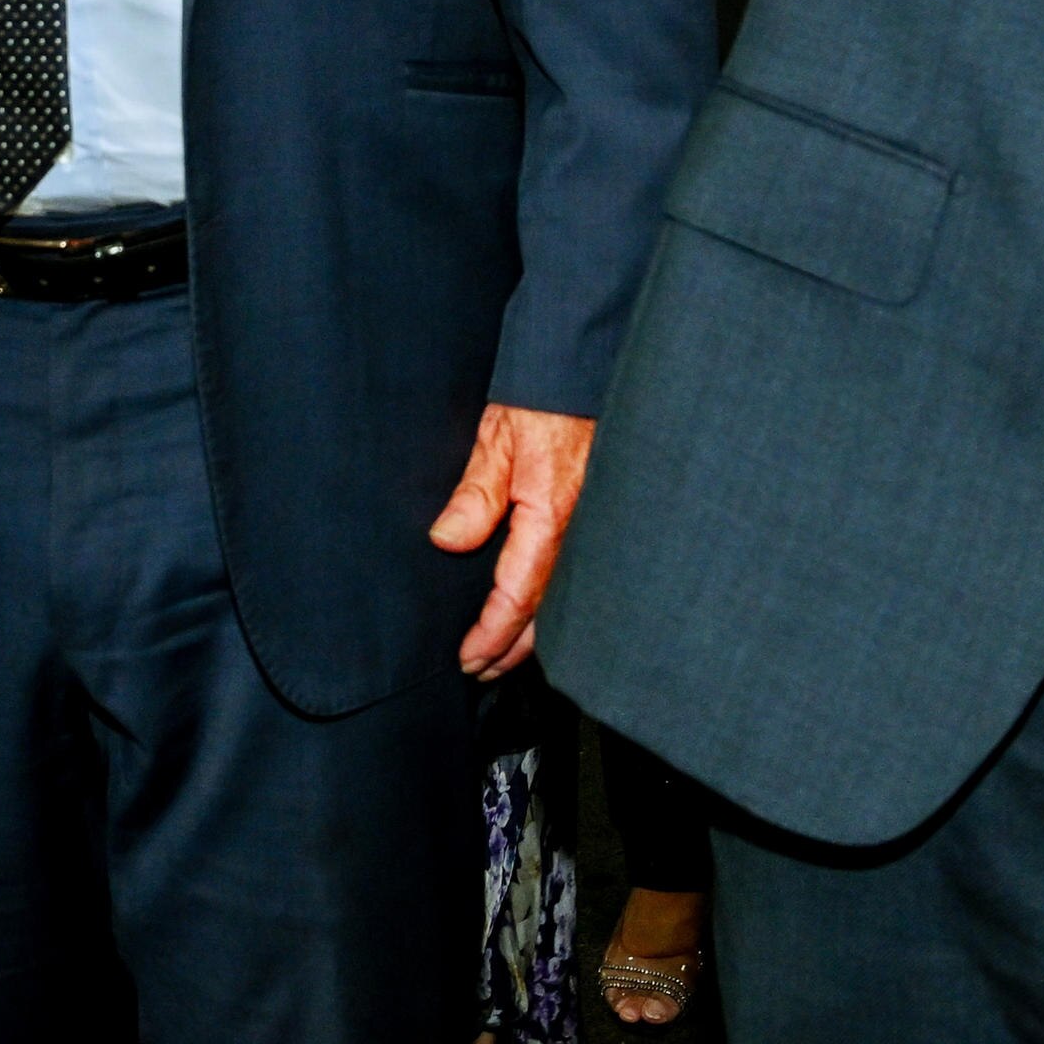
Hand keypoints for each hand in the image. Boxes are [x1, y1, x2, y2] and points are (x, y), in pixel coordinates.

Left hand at [429, 403, 595, 678]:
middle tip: (480, 671)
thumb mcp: (497, 438)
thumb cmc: (541, 401)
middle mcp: (579, 531)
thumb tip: (448, 541)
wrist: (582, 372)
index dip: (492, 634)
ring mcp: (591, 529)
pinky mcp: (596, 520)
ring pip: (564, 599)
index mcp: (551, 516)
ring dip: (533, 632)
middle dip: (513, 649)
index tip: (469, 659)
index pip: (518, 595)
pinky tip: (537, 611)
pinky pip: (573, 576)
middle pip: (546, 612)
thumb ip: (476, 493)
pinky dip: (551, 603)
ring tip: (504, 654)